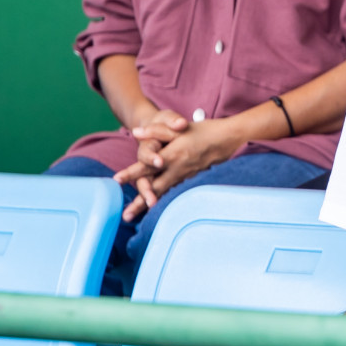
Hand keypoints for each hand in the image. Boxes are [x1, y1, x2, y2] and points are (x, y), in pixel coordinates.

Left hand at [115, 117, 245, 220]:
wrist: (228, 140)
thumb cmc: (203, 131)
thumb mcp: (178, 128)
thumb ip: (156, 131)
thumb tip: (135, 132)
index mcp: (173, 155)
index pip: (147, 166)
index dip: (131, 173)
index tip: (116, 180)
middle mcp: (179, 169)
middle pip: (155, 188)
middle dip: (139, 203)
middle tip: (125, 216)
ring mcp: (186, 178)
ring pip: (165, 194)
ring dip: (149, 207)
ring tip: (135, 218)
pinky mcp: (192, 182)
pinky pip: (175, 194)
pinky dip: (164, 203)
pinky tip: (156, 211)